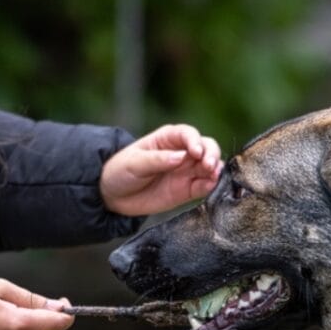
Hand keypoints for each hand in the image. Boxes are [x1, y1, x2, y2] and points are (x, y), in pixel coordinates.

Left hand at [99, 124, 222, 215]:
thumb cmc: (121, 171)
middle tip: (209, 166)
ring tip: (213, 177)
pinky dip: (211, 186)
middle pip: (206, 147)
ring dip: (215, 170)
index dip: (195, 141)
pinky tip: (210, 187)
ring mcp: (187, 171)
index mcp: (168, 139)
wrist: (114, 195)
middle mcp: (182, 152)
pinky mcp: (188, 190)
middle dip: (211, 154)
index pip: (188, 134)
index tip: (196, 152)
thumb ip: (157, 160)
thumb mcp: (135, 163)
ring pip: (210, 166)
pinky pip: (205, 186)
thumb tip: (181, 157)